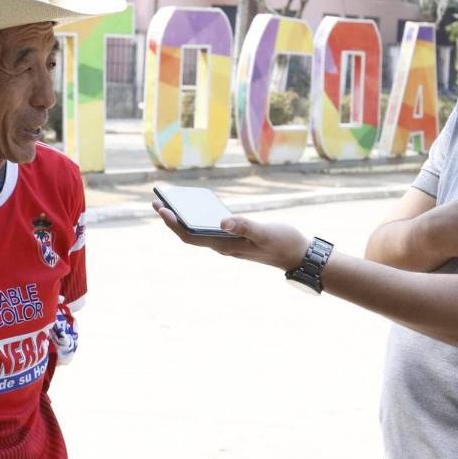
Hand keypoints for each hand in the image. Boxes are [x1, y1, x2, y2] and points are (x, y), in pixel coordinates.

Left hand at [152, 202, 309, 269]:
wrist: (300, 256)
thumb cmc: (284, 243)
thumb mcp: (265, 232)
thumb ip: (245, 226)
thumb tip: (222, 221)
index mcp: (225, 245)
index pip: (191, 236)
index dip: (174, 223)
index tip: (161, 208)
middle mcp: (223, 246)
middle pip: (190, 234)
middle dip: (172, 219)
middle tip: (157, 202)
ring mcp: (229, 243)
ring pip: (200, 232)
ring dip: (184, 220)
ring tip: (170, 204)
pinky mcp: (236, 239)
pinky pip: (212, 229)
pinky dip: (201, 219)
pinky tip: (198, 207)